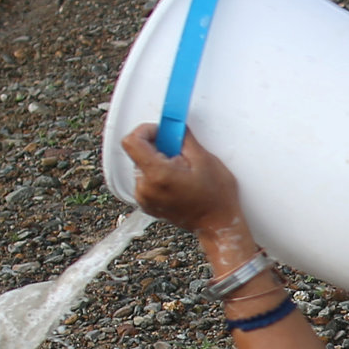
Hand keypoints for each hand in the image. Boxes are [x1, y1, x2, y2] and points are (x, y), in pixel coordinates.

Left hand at [119, 122, 243, 237]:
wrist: (217, 225)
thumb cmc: (216, 197)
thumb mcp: (204, 159)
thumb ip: (182, 137)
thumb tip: (172, 124)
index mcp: (158, 175)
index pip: (132, 141)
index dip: (146, 131)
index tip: (163, 132)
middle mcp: (145, 187)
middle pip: (137, 153)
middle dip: (157, 147)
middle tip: (180, 155)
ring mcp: (143, 198)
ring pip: (141, 165)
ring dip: (158, 161)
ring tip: (182, 172)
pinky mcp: (146, 203)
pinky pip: (145, 179)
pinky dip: (157, 174)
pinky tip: (177, 182)